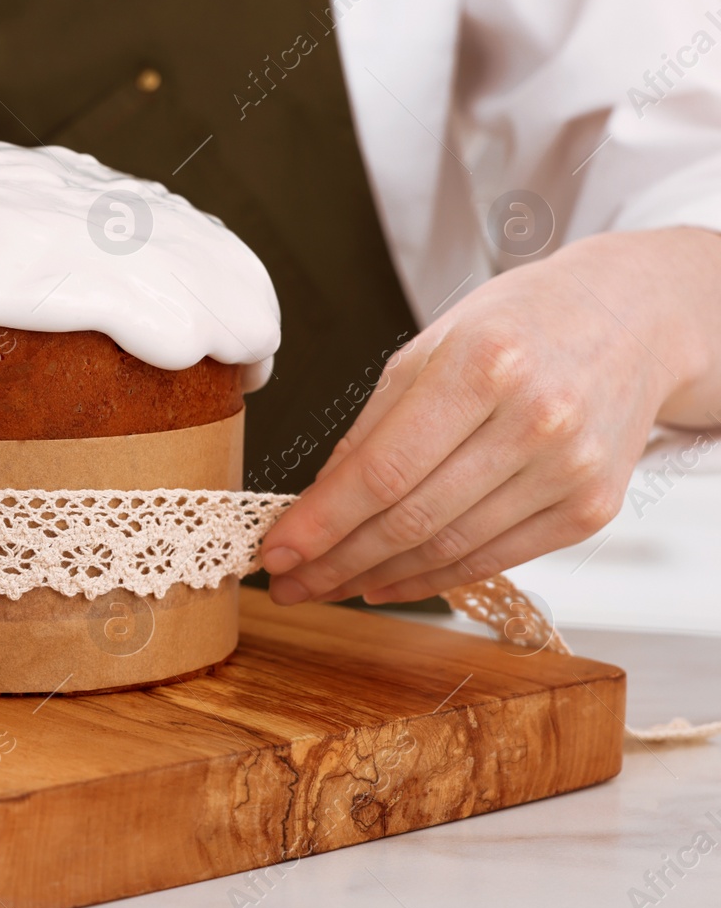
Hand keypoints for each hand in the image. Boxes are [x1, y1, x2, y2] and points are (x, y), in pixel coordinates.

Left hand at [259, 227, 719, 605]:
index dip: (322, 522)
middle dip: (336, 561)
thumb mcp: (431, 346)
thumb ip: (373, 424)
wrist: (634, 319)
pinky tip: (384, 584)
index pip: (383, 469)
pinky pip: (494, 559)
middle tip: (286, 583)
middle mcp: (536, 420)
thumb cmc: (518, 325)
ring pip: (450, 548)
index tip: (274, 551)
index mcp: (484, 364)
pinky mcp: (592, 508)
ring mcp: (571, 470)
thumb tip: (318, 500)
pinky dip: (432, 579)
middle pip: (412, 517)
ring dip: (374, 578)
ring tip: (324, 588)